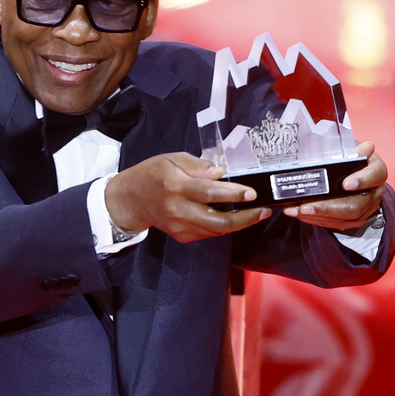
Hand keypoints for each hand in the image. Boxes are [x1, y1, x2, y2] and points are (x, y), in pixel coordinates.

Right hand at [106, 153, 270, 242]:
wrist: (130, 201)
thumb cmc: (152, 174)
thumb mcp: (171, 159)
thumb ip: (197, 165)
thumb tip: (221, 173)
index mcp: (175, 186)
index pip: (207, 192)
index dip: (232, 194)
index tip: (252, 193)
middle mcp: (178, 210)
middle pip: (216, 219)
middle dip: (244, 217)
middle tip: (264, 210)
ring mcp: (180, 227)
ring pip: (216, 230)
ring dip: (240, 224)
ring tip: (257, 213)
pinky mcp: (182, 237)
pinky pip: (209, 233)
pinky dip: (225, 226)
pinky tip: (237, 217)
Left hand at [283, 141, 387, 229]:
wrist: (352, 170)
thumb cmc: (349, 157)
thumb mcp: (349, 148)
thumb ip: (352, 149)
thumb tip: (365, 147)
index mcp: (377, 170)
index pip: (375, 175)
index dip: (363, 180)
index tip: (346, 184)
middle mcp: (375, 192)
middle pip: (356, 205)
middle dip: (328, 207)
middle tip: (305, 207)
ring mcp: (367, 208)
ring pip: (344, 218)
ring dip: (317, 216)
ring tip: (295, 210)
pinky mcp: (356, 219)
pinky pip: (337, 224)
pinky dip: (317, 219)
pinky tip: (300, 214)